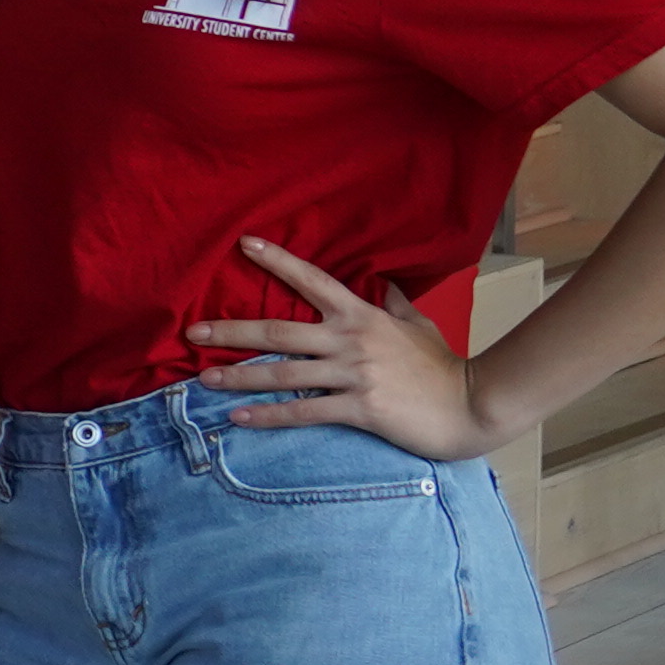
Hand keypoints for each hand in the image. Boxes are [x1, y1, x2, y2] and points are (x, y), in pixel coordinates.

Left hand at [187, 239, 493, 458]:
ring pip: (283, 373)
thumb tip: (388, 283)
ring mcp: (353, 374)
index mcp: (362, 315)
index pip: (312, 279)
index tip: (245, 245)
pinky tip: (240, 419)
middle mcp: (351, 339)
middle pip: (278, 330)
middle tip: (193, 332)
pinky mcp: (359, 408)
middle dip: (232, 331)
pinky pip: (304, 411)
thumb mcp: (419, 325)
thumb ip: (396, 304)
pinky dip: (269, 416)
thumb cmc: (443, 366)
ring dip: (239, 377)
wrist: (472, 404)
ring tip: (203, 379)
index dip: (278, 261)